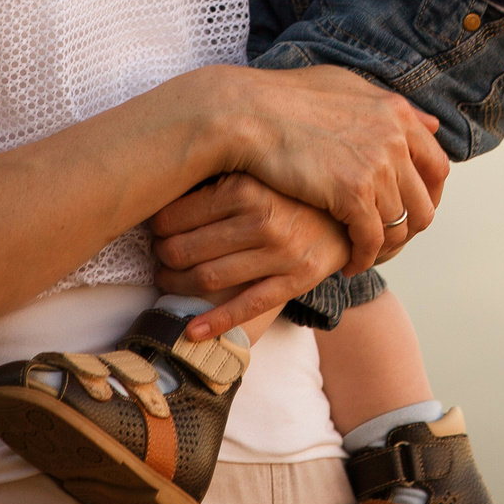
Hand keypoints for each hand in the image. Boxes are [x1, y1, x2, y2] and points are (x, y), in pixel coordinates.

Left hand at [151, 173, 359, 340]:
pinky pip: (247, 308)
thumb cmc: (289, 189)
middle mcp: (263, 218)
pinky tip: (191, 332)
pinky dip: (215, 323)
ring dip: (176, 286)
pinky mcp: (297, 279)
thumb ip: (216, 175)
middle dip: (162, 258)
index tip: (152, 229)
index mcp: (246, 186)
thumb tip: (160, 186)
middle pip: (185, 250)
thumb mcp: (256, 171)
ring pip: (207, 280)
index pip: (175, 215)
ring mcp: (282, 253)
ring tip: (167, 281)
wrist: (351, 209)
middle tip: (157, 256)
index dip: (155, 226)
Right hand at [224, 63, 448, 273]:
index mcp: (397, 112)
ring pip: (399, 225)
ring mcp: (377, 164)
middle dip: (408, 228)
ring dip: (384, 248)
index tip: (407, 212)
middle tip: (387, 242)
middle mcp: (396, 137)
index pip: (437, 167)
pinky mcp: (353, 192)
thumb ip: (389, 107)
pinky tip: (347, 264)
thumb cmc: (285, 98)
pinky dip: (363, 257)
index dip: (427, 196)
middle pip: (424, 202)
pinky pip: (371, 239)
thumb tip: (431, 124)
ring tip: (365, 255)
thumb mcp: (346, 86)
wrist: (247, 112)